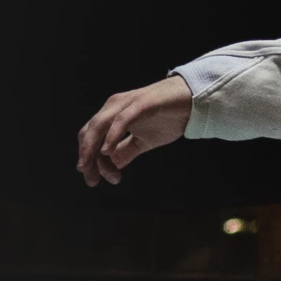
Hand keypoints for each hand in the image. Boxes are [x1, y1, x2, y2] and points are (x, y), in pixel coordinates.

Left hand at [76, 75, 191, 185]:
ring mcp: (126, 104)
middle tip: (93, 180)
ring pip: (99, 126)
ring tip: (95, 169)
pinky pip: (121, 120)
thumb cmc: (170, 117)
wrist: (194, 99)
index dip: (87, 159)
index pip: (90, 137)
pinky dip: (111, 135)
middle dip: (86, 158)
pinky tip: (107, 150)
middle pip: (88, 133)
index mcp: (112, 114)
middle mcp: (114, 106)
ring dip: (92, 150)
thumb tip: (112, 165)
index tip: (94, 180)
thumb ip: (127, 151)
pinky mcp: (141, 103)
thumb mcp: (145, 140)